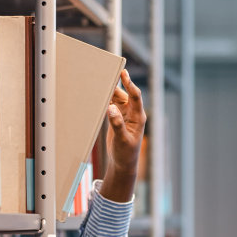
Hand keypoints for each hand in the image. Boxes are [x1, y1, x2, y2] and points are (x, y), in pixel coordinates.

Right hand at [99, 69, 145, 202]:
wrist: (123, 163)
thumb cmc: (126, 154)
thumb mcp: (122, 140)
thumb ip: (117, 124)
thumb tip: (111, 108)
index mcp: (138, 117)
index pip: (135, 97)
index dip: (130, 84)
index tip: (124, 74)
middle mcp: (132, 113)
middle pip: (124, 94)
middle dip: (116, 85)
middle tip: (106, 72)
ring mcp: (124, 115)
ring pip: (117, 98)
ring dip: (109, 91)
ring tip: (99, 81)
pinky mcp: (117, 118)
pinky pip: (111, 104)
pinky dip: (106, 99)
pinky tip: (98, 94)